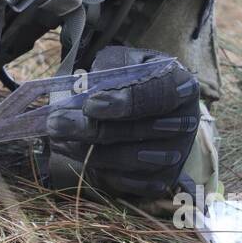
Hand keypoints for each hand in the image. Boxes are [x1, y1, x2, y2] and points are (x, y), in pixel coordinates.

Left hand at [46, 46, 200, 198]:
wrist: (144, 106)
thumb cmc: (130, 79)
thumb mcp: (121, 62)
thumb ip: (107, 69)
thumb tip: (85, 88)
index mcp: (182, 86)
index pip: (158, 95)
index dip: (124, 102)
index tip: (90, 104)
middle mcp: (185, 123)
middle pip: (137, 131)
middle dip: (91, 128)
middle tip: (55, 123)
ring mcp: (176, 155)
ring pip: (128, 160)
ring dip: (88, 151)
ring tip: (58, 138)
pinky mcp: (161, 180)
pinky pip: (126, 181)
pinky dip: (97, 168)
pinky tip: (75, 152)